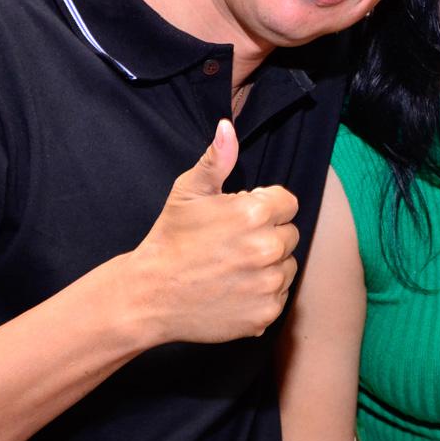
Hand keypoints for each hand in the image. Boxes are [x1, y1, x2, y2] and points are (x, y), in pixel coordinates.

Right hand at [125, 119, 299, 344]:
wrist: (150, 295)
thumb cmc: (170, 239)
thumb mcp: (188, 192)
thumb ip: (217, 159)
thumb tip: (227, 128)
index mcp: (256, 212)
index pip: (287, 203)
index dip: (264, 207)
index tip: (238, 219)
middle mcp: (268, 248)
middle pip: (290, 234)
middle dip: (267, 235)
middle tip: (232, 245)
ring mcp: (269, 283)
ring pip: (287, 266)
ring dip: (268, 265)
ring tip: (232, 267)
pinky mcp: (266, 313)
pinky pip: (279, 296)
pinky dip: (262, 294)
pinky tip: (234, 290)